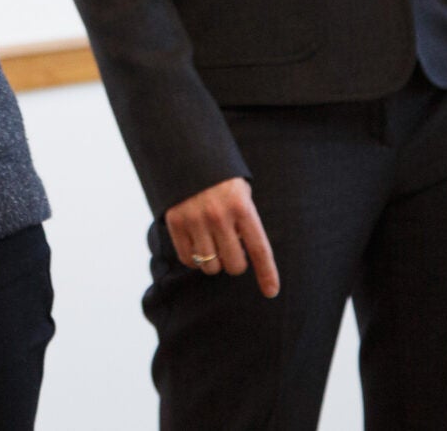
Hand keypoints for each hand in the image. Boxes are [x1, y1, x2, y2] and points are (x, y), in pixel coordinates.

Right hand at [163, 178, 279, 297]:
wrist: (185, 153)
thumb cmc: (220, 179)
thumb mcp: (240, 192)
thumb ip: (245, 222)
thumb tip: (245, 255)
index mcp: (242, 206)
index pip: (259, 249)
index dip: (267, 274)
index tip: (271, 292)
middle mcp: (219, 215)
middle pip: (234, 265)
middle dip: (234, 262)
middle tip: (230, 249)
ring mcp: (195, 220)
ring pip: (210, 266)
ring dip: (213, 261)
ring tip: (212, 243)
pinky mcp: (175, 222)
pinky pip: (187, 259)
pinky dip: (193, 258)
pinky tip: (196, 244)